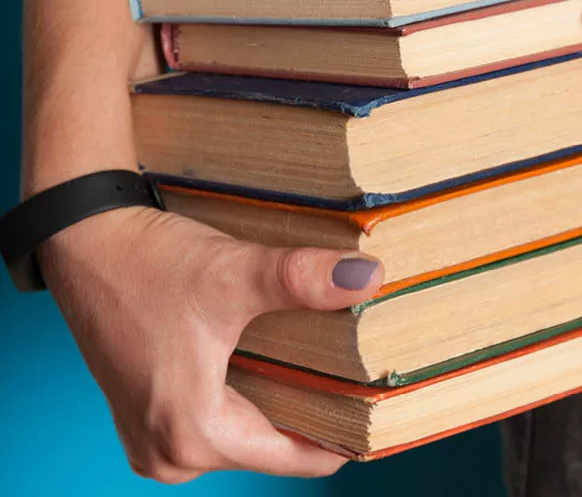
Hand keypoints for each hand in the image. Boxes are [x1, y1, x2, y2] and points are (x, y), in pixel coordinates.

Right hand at [40, 206, 383, 482]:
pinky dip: (249, 398)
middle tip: (359, 374)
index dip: (345, 434)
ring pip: (245, 434)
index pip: (296, 458)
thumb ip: (302, 279)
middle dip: (314, 415)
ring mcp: (152, 437)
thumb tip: (368, 278)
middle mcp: (169, 452)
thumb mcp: (231, 274)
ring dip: (281, 404)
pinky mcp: (148, 413)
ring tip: (324, 366)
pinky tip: (275, 363)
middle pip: (271, 448)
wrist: (84, 239)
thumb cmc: (146, 263)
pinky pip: (218, 421)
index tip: (382, 408)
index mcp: (192, 434)